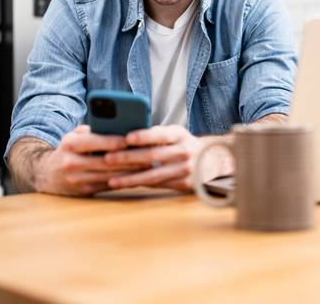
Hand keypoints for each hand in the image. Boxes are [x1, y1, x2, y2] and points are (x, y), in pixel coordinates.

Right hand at [14, 125, 150, 196]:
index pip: (94, 141)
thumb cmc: (67, 150)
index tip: (132, 138)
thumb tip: (118, 126)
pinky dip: (123, 181)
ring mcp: (76, 180)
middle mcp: (71, 163)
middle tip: (147, 153)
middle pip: (105, 161)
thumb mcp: (74, 136)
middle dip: (128, 158)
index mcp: (69, 145)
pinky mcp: (83, 193)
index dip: (114, 141)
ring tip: (147, 165)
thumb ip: (92, 131)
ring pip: (109, 176)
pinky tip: (137, 176)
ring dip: (130, 172)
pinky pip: (108, 186)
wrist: (45, 175)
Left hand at [104, 125, 228, 191]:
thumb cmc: (182, 145)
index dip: (143, 136)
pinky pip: (158, 186)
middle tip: (107, 159)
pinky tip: (126, 186)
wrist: (211, 161)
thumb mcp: (174, 134)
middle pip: (153, 156)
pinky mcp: (185, 184)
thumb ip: (154, 135)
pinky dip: (140, 185)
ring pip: (153, 175)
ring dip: (130, 178)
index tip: (126, 138)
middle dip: (128, 158)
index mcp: (179, 134)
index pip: (160, 134)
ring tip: (111, 180)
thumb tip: (122, 135)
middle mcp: (185, 151)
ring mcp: (186, 169)